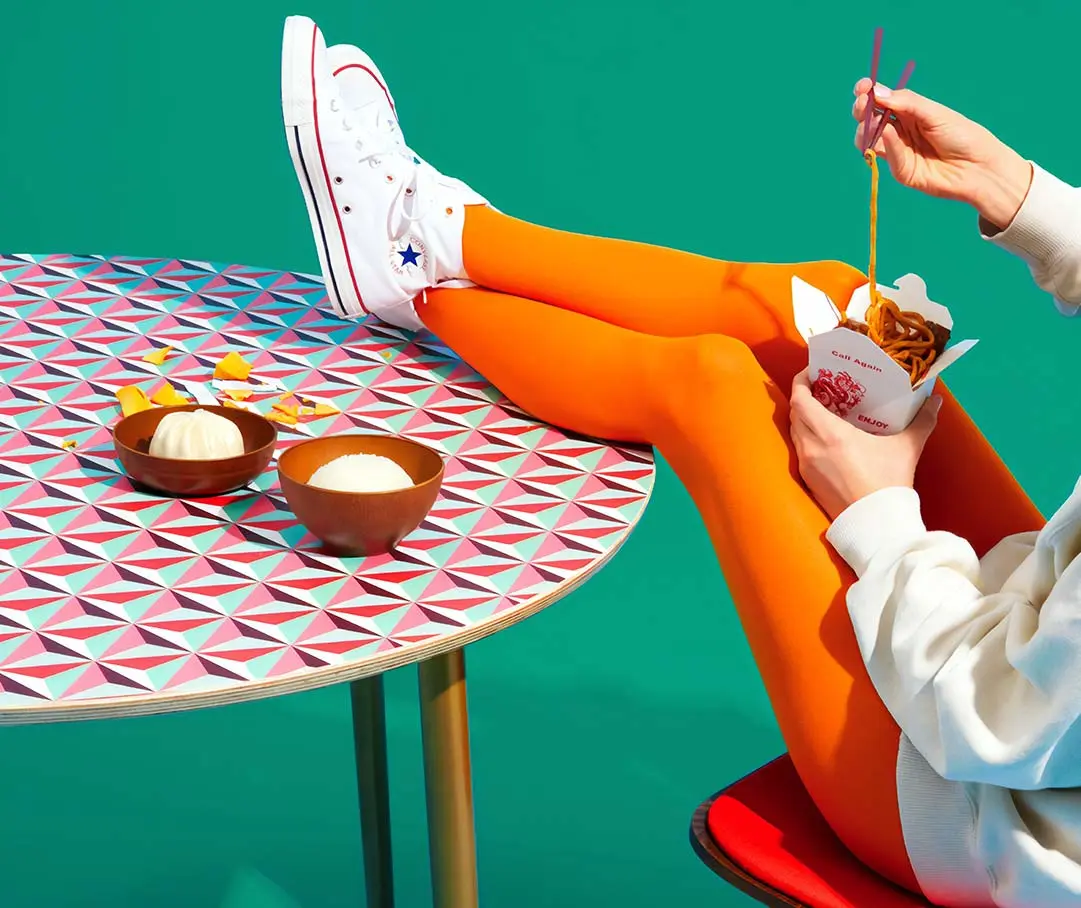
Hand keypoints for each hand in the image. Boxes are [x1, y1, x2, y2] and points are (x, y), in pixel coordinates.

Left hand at [789, 369, 941, 519]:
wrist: (876, 524)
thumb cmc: (888, 483)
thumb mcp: (907, 448)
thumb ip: (922, 421)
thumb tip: (936, 401)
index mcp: (829, 434)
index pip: (800, 399)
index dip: (800, 381)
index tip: (812, 372)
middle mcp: (811, 447)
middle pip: (795, 413)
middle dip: (804, 397)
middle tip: (823, 388)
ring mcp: (806, 465)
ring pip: (795, 432)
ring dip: (805, 418)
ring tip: (825, 410)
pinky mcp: (807, 480)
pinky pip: (800, 450)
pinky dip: (808, 438)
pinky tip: (826, 438)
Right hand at [852, 78, 1032, 230]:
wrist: (978, 168)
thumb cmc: (963, 136)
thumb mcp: (934, 113)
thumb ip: (906, 103)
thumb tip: (876, 92)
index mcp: (909, 112)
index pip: (881, 100)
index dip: (868, 93)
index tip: (862, 87)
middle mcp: (900, 130)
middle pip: (869, 118)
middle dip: (862, 109)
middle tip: (863, 104)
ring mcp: (898, 150)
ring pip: (869, 138)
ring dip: (866, 128)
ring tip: (873, 123)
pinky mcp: (900, 170)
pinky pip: (884, 155)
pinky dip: (885, 143)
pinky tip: (889, 134)